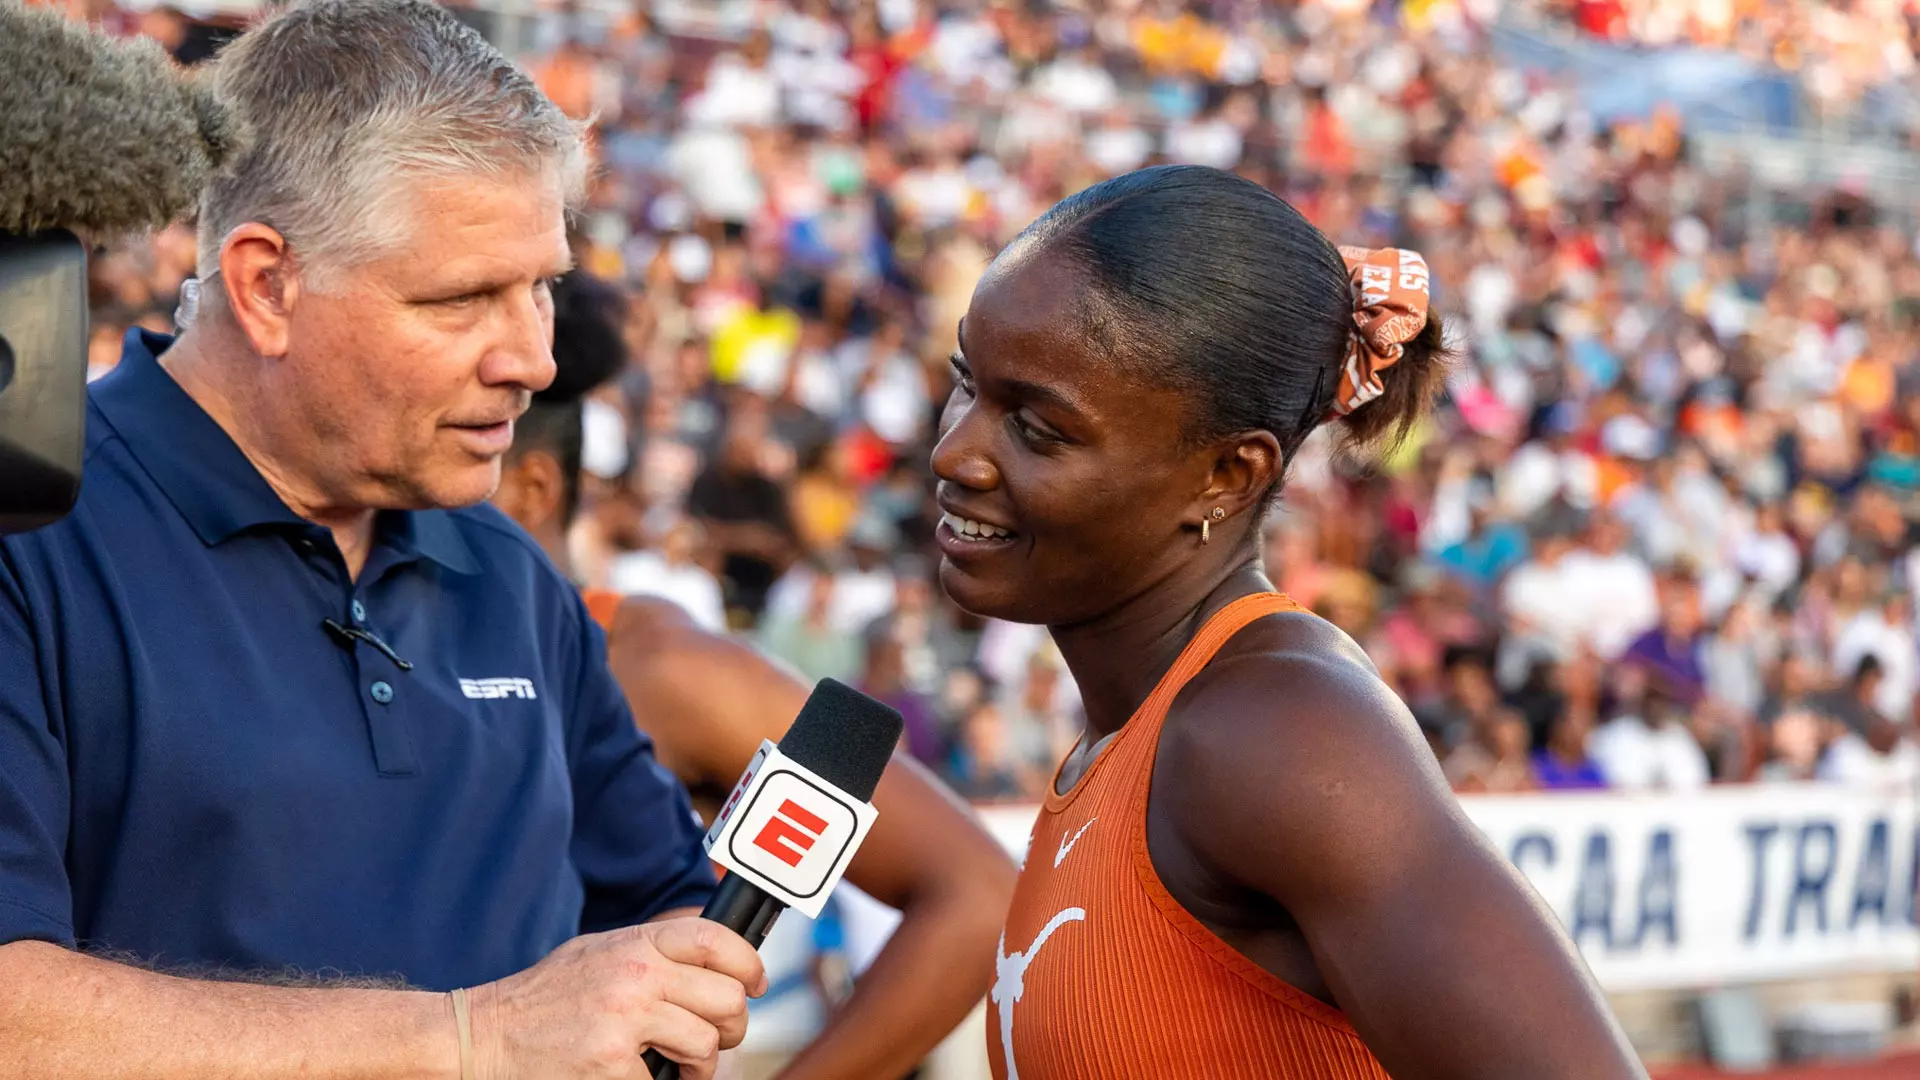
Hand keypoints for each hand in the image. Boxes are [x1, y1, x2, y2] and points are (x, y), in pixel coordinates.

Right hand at [471, 918, 766, 1079]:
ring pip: (706, 1044)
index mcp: (634, 945)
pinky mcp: (612, 1067)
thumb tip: (711, 962)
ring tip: (679, 1067)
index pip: (715, 940)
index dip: (748, 964)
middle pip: (726, 998)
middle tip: (717, 1037)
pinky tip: (636, 1078)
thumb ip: (649, 952)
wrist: (483, 1038)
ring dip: (701, 1065)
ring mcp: (624, 1023)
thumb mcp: (597, 954)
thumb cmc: (543, 1000)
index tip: (755, 984)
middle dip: (733, 1026)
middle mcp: (634, 977)